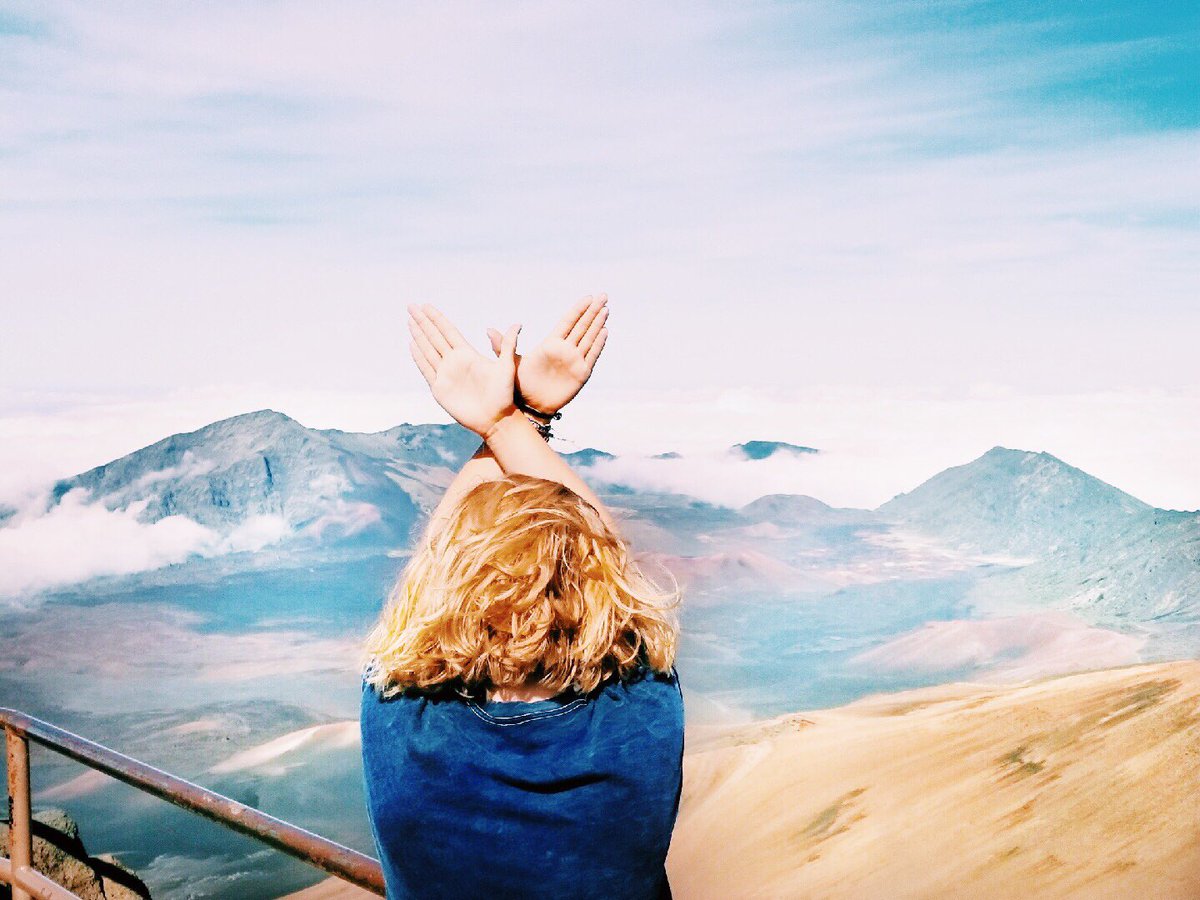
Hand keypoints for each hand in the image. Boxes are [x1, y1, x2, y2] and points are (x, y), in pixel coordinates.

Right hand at [408, 303, 520, 437]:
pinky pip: (426, 369)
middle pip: (434, 336)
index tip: (426, 306)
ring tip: (409, 321)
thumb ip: (508, 344)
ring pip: (428, 350)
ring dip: (418, 335)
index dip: (436, 318)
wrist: (495, 418)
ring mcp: (445, 374)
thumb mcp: (507, 366)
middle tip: (411, 306)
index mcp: (467, 353)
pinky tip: (412, 344)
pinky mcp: (439, 388)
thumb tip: (518, 323)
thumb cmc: (504, 394)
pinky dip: (418, 357)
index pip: (448, 330)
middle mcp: (454, 361)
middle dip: (422, 321)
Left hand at [486, 294, 608, 415]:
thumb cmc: (521, 385)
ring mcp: (574, 361)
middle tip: (603, 295)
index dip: (578, 309)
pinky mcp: (581, 374)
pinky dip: (599, 344)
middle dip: (593, 311)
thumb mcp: (511, 363)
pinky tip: (605, 331)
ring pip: (589, 338)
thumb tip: (488, 329)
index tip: (588, 297)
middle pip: (582, 326)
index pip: (568, 322)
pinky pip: (592, 356)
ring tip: (606, 309)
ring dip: (598, 323)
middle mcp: (565, 350)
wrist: (531, 407)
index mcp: (550, 344)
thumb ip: (503, 345)